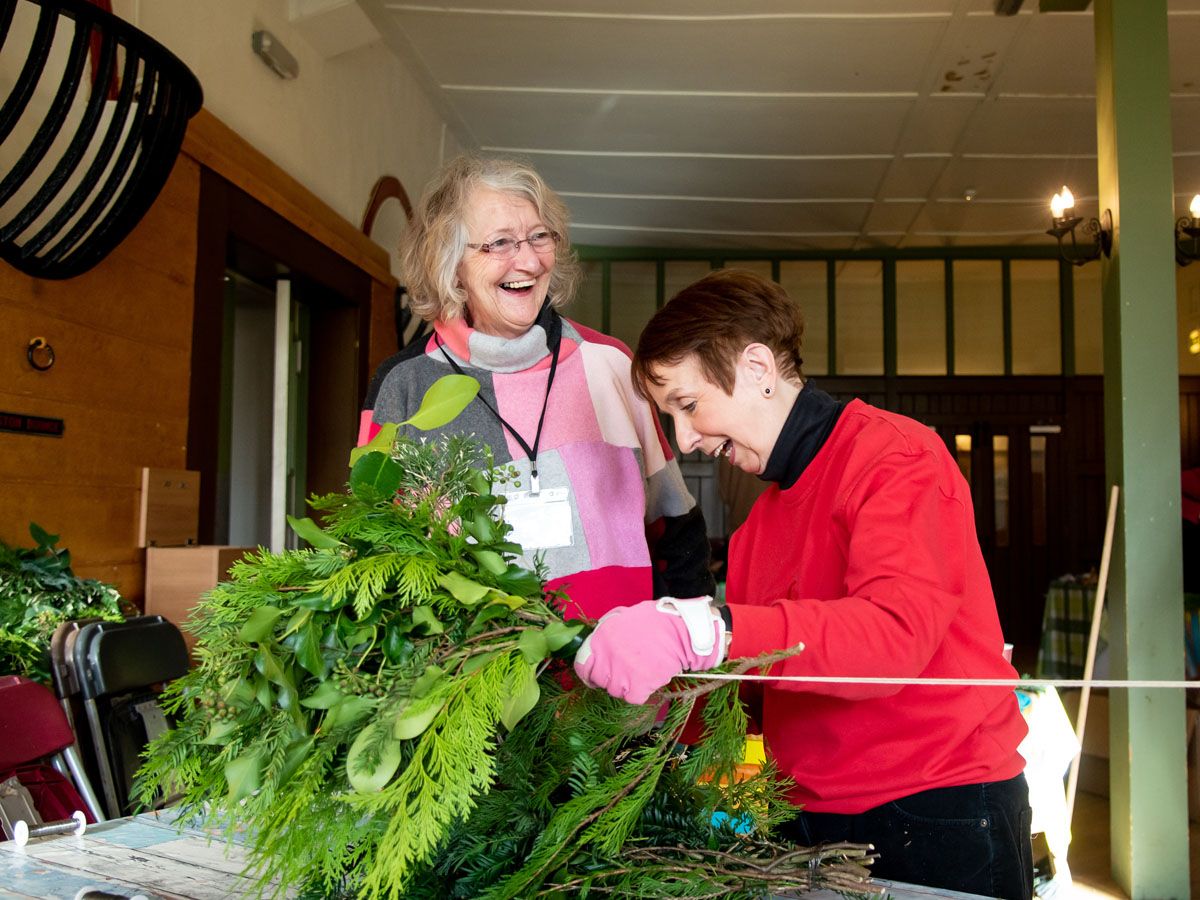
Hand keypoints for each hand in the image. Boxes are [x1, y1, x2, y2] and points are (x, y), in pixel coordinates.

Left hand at [573, 597, 724, 704]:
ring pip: (616, 691)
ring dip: (629, 685)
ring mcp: (621, 673)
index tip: (596, 676)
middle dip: (612, 679)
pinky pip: (634, 698)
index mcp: (601, 637)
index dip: (589, 672)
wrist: (684, 630)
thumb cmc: (658, 621)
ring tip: (644, 670)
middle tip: (628, 671)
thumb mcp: (625, 616)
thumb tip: (600, 647)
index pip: (582, 665)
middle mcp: (607, 656)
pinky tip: (652, 677)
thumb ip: (608, 632)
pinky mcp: (638, 686)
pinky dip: (643, 692)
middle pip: (600, 681)